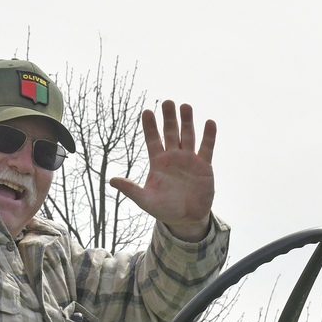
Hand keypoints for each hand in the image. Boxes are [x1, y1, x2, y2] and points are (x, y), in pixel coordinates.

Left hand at [109, 101, 215, 241]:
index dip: (150, 126)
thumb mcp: (145, 200)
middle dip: (169, 118)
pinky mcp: (204, 166)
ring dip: (187, 121)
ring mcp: (189, 159)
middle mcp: (173, 157)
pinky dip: (209, 136)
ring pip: (187, 136)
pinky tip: (209, 122)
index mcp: (158, 162)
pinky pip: (206, 148)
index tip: (146, 111)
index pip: (152, 140)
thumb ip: (130, 190)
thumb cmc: (164, 209)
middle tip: (167, 101)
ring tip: (185, 106)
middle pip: (170, 133)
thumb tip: (111, 181)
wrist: (186, 219)